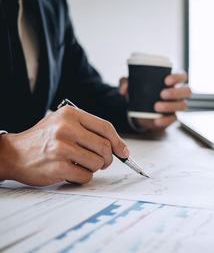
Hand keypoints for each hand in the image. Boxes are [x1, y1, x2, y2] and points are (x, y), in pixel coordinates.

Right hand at [0, 106, 128, 185]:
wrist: (12, 153)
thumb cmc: (43, 139)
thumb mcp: (63, 123)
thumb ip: (88, 130)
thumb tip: (120, 147)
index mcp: (70, 114)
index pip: (105, 127)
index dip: (119, 142)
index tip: (124, 151)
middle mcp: (66, 128)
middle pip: (105, 146)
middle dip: (108, 158)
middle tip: (103, 162)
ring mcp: (61, 148)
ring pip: (98, 162)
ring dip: (94, 168)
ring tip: (82, 165)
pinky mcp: (58, 167)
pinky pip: (86, 175)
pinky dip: (83, 176)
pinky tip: (73, 172)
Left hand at [119, 73, 191, 130]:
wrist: (139, 110)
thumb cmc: (140, 92)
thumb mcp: (132, 84)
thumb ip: (126, 82)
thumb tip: (123, 89)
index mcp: (172, 81)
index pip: (182, 76)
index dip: (178, 77)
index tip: (166, 80)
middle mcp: (178, 93)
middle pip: (187, 91)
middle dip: (176, 92)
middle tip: (162, 94)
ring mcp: (176, 105)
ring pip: (183, 105)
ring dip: (171, 106)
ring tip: (156, 107)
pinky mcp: (172, 117)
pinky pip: (174, 119)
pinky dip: (165, 120)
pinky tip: (156, 120)